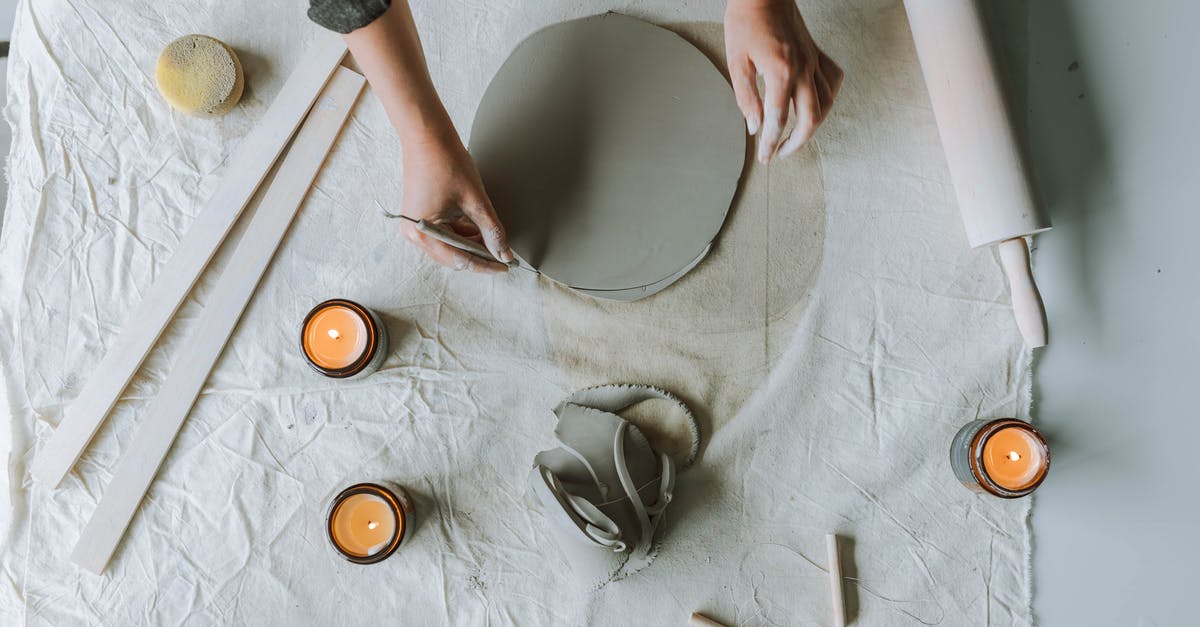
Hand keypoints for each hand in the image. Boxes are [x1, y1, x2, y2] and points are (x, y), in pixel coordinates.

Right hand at [398, 130, 513, 273]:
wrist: (427, 136)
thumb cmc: (446, 162)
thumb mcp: (475, 200)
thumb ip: (492, 230)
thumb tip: (504, 253)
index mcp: (423, 232)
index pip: (460, 260)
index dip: (486, 264)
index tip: (506, 266)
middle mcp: (414, 234)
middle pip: (453, 256)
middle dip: (479, 253)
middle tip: (503, 250)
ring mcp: (414, 225)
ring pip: (450, 245)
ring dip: (471, 242)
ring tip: (491, 233)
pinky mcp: (418, 217)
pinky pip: (443, 233)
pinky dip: (461, 231)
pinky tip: (477, 224)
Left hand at [724, 0, 843, 162]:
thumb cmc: (746, 21)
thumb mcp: (737, 61)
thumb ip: (747, 97)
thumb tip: (755, 126)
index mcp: (781, 72)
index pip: (778, 119)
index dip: (771, 142)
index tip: (766, 157)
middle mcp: (803, 69)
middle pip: (811, 118)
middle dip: (796, 142)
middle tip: (781, 153)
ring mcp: (813, 61)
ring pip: (826, 103)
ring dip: (813, 125)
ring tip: (797, 136)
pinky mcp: (816, 54)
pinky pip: (833, 80)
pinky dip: (828, 97)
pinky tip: (816, 104)